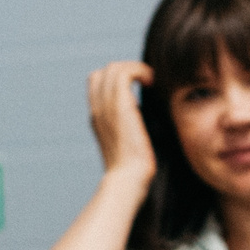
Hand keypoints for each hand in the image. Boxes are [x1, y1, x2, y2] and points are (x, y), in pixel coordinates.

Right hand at [88, 61, 157, 183]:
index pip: (97, 82)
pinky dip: (140, 71)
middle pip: (103, 72)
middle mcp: (98, 109)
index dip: (117, 78)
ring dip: (135, 69)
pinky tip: (151, 83)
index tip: (138, 88)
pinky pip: (125, 72)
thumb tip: (145, 112)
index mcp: (98, 117)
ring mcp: (106, 107)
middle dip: (127, 70)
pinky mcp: (119, 107)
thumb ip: (130, 123)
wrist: (128, 180)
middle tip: (146, 83)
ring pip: (113, 68)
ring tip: (150, 81)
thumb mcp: (129, 141)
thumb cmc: (134, 169)